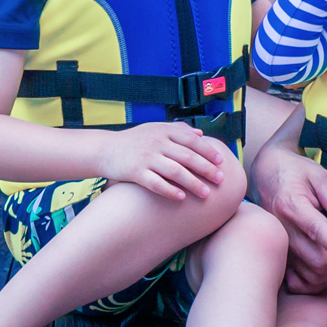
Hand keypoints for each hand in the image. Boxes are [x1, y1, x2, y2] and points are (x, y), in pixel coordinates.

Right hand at [100, 121, 230, 201]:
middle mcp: (156, 142)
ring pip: (175, 171)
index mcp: (163, 131)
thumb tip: (200, 134)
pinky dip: (170, 190)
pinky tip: (182, 197)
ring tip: (206, 194)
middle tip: (220, 180)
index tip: (221, 162)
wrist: (105, 150)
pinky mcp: (135, 172)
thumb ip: (177, 130)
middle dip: (206, 169)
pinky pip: (156, 183)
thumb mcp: (154, 129)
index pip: (191, 140)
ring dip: (193, 183)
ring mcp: (145, 157)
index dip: (208, 150)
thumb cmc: (134, 140)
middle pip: (187, 157)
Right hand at [254, 144, 326, 291]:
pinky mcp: (279, 258)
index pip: (316, 230)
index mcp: (292, 205)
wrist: (264, 174)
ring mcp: (279, 247)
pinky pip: (299, 283)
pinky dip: (317, 281)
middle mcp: (282, 230)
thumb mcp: (319, 176)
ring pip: (312, 276)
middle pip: (317, 261)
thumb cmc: (293, 172)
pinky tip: (325, 264)